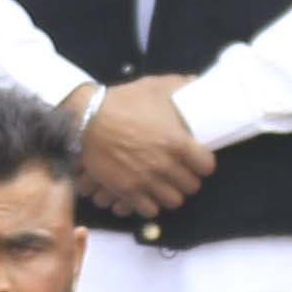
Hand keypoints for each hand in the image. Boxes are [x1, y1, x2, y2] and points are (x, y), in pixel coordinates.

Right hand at [70, 77, 212, 219]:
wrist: (86, 118)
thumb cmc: (122, 101)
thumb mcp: (153, 87)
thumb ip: (178, 85)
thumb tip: (195, 81)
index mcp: (177, 142)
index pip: (206, 166)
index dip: (203, 164)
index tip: (197, 161)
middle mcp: (165, 165)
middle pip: (191, 186)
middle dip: (187, 179)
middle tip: (180, 172)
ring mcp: (146, 180)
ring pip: (173, 201)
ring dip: (171, 193)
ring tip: (165, 185)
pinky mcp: (127, 190)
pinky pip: (149, 210)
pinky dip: (150, 204)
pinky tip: (147, 194)